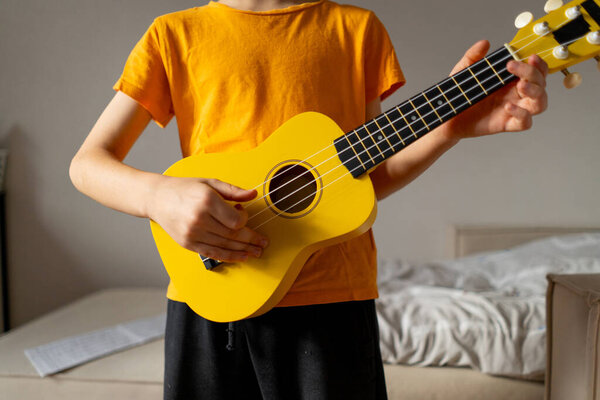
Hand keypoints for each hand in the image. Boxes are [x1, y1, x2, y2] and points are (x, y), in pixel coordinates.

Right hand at [148, 177, 268, 261]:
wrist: (157, 198)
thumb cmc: (184, 188)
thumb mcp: (210, 183)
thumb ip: (233, 191)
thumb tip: (253, 195)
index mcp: (207, 201)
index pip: (236, 220)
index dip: (245, 220)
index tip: (243, 214)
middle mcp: (199, 219)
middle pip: (233, 236)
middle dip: (251, 240)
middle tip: (263, 243)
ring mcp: (193, 234)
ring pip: (225, 247)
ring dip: (244, 251)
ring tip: (256, 252)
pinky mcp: (188, 244)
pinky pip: (213, 253)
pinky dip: (229, 257)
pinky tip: (241, 257)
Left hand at [442, 40, 547, 140]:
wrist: (448, 115)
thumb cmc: (460, 94)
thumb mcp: (464, 71)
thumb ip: (473, 56)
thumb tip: (484, 43)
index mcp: (511, 79)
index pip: (536, 70)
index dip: (538, 63)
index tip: (529, 57)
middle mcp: (516, 94)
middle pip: (540, 83)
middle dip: (533, 73)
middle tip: (512, 66)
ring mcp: (514, 109)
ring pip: (540, 103)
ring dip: (535, 92)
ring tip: (521, 85)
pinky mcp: (507, 124)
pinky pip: (525, 122)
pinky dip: (521, 114)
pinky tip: (508, 106)